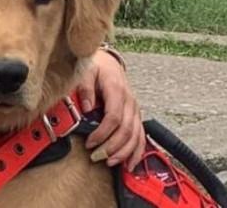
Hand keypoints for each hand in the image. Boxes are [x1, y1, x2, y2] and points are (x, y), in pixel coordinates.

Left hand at [76, 49, 145, 169]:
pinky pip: (141, 136)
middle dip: (112, 146)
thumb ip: (85, 87)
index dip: (102, 133)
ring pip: (135, 135)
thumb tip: (86, 107)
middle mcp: (129, 101)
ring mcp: (135, 109)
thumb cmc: (97, 67)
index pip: (113, 116)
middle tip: (97, 156)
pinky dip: (137, 152)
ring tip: (110, 162)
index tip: (90, 142)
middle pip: (126, 129)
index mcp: (116, 89)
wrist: (108, 63)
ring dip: (124, 152)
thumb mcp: (86, 70)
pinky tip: (130, 164)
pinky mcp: (136, 116)